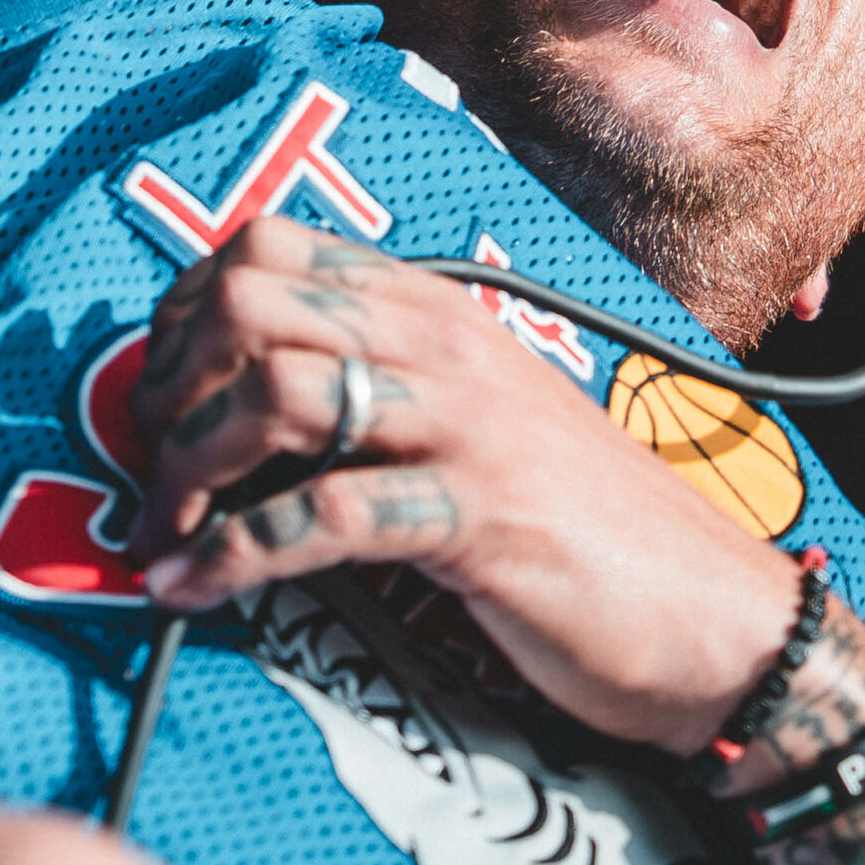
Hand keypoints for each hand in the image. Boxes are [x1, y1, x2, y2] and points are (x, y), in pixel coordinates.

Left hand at [121, 216, 802, 753]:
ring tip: (160, 534)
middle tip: (152, 468)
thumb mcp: (479, 429)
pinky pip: (322, 518)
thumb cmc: (587, 531)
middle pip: (250, 302)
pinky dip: (231, 557)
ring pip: (274, 395)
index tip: (160, 398)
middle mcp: (445, 346)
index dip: (181, 316)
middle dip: (169, 389)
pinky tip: (190, 591)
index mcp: (439, 311)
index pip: (269, 247)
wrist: (713, 617)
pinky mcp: (478, 516)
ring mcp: (465, 426)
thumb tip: (249, 416)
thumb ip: (383, 397)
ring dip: (187, 472)